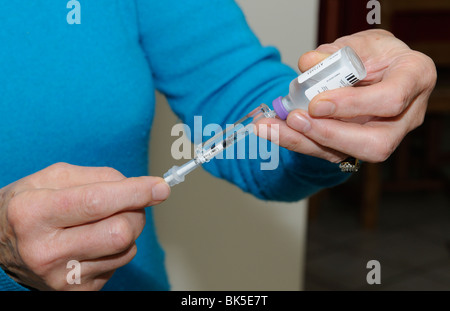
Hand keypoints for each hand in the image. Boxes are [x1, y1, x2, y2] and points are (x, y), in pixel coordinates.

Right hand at [0, 163, 169, 289]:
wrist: (1, 245)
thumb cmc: (30, 205)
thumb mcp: (52, 177)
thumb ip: (98, 177)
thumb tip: (141, 187)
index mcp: (34, 214)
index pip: (97, 202)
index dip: (136, 193)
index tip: (161, 187)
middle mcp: (46, 251)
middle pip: (119, 232)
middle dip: (136, 211)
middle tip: (129, 202)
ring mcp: (61, 278)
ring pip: (126, 249)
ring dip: (127, 230)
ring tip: (102, 222)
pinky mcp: (76, 292)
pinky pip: (120, 264)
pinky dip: (117, 248)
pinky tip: (95, 241)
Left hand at [259, 29, 436, 162]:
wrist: (375, 69)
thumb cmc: (374, 53)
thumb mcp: (358, 42)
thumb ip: (334, 53)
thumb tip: (307, 64)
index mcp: (414, 78)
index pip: (390, 100)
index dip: (353, 105)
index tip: (317, 103)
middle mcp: (405, 116)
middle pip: (375, 143)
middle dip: (329, 134)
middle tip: (293, 119)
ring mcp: (383, 136)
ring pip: (348, 154)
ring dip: (303, 141)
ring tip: (269, 127)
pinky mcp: (356, 147)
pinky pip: (327, 151)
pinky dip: (296, 141)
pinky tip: (272, 130)